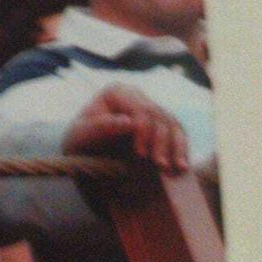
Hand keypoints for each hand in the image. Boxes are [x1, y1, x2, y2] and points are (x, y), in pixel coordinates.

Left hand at [63, 84, 187, 171]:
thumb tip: (129, 122)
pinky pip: (178, 135)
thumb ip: (101, 128)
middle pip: (159, 117)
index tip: (141, 154)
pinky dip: (181, 151)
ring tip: (176, 169)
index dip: (144, 131)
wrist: (84, 153)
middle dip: (161, 143)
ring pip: (173, 125)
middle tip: (160, 166)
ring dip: (177, 148)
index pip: (139, 110)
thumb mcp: (81, 136)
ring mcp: (151, 108)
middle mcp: (138, 96)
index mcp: (117, 92)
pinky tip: (181, 167)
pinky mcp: (161, 124)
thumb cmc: (79, 142)